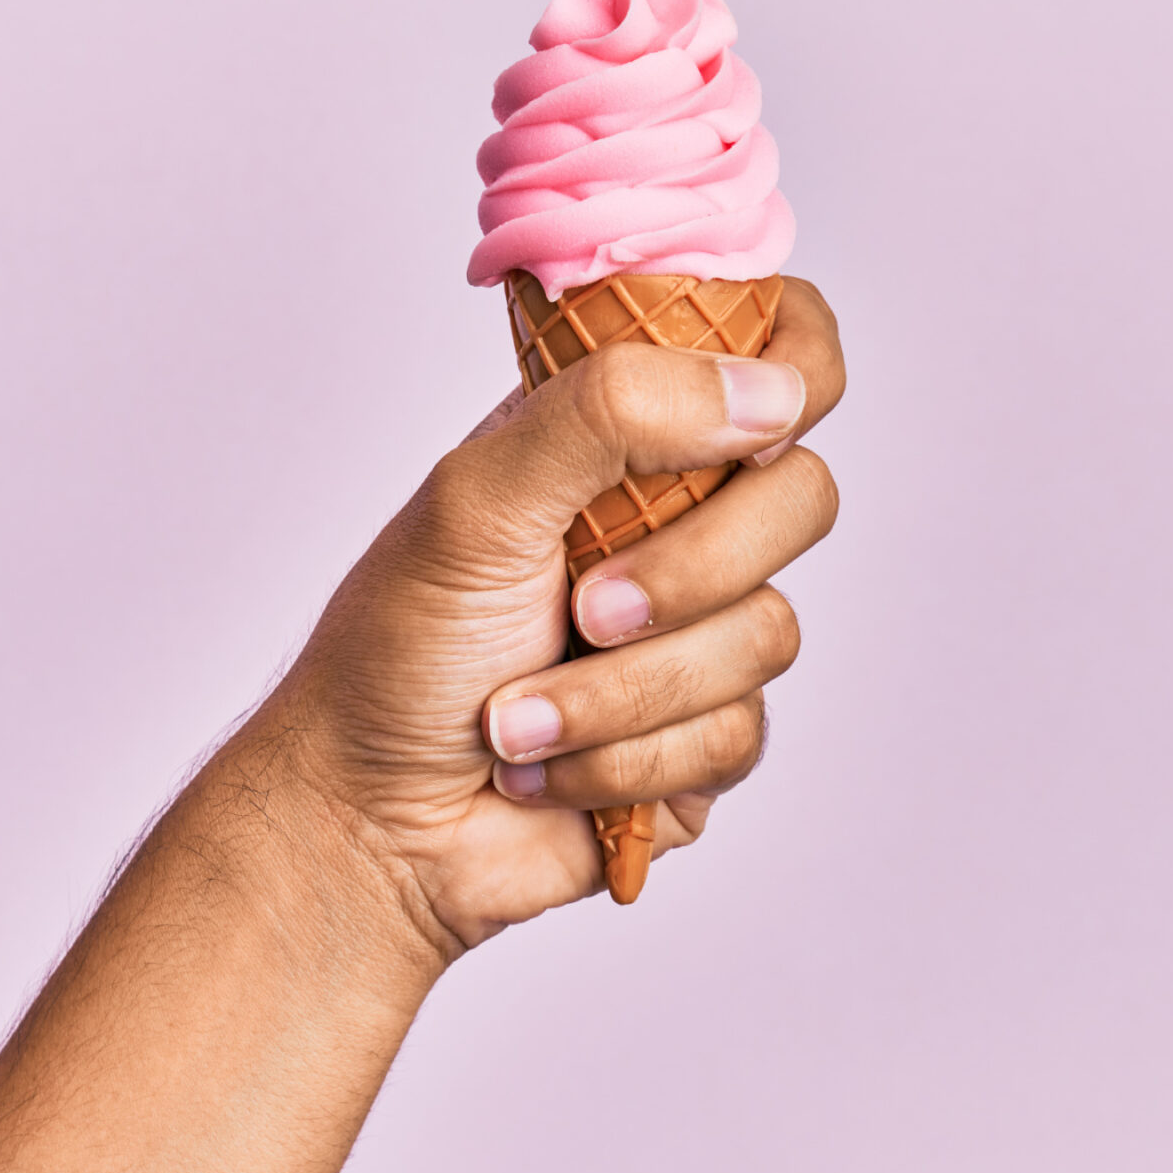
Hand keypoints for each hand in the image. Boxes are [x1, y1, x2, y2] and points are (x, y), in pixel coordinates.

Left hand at [252, 278, 844, 954]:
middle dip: (689, 570)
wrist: (369, 821)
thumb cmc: (397, 652)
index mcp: (628, 436)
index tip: (744, 426)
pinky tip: (548, 769)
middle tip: (582, 606)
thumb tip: (768, 391)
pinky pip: (738, 734)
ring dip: (622, 691)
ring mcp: (703, 634)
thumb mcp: (477, 498)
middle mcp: (681, 523)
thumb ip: (610, 411)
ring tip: (517, 715)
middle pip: (802, 496)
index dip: (794, 372)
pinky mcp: (708, 741)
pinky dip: (623, 759)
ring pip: (768, 633)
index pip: (779, 351)